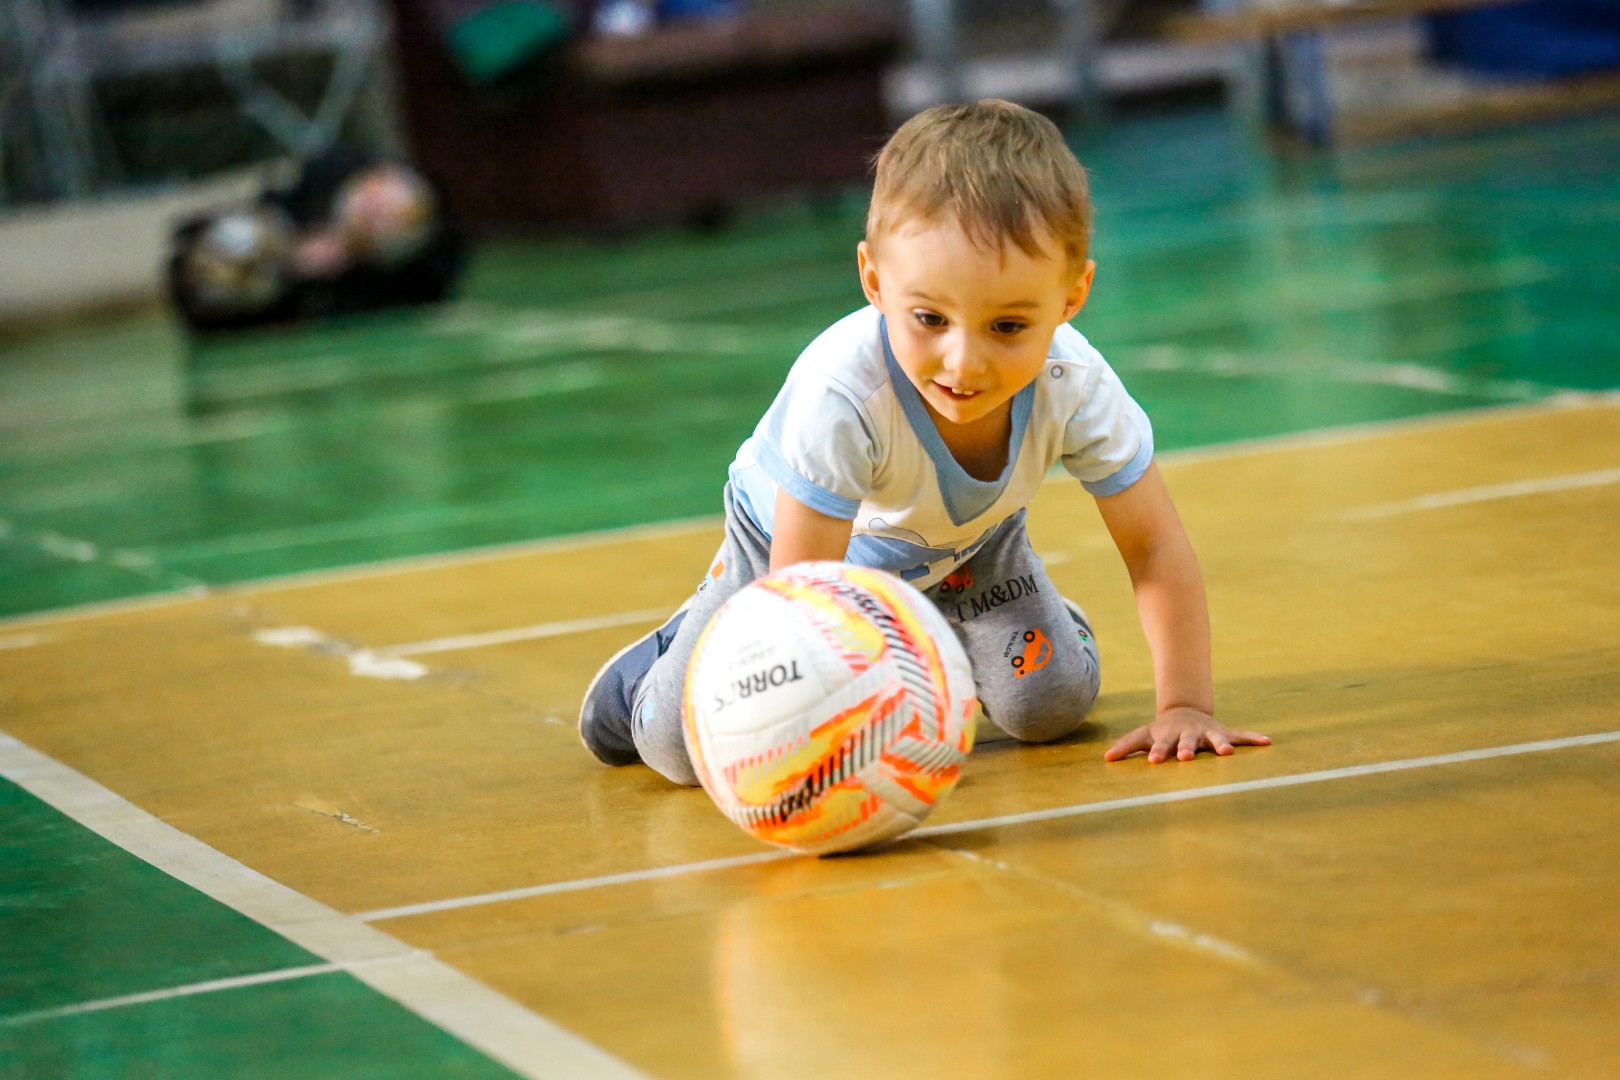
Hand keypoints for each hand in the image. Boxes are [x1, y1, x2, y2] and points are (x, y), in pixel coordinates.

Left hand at [1103, 706, 1270, 763]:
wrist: (1183, 711)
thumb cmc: (1160, 730)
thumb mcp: (1142, 735)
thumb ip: (1125, 746)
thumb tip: (1106, 759)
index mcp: (1169, 737)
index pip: (1161, 746)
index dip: (1158, 753)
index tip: (1154, 762)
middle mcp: (1189, 734)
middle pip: (1188, 742)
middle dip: (1187, 749)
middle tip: (1186, 758)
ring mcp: (1207, 733)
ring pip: (1215, 739)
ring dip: (1221, 744)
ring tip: (1227, 753)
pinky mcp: (1223, 733)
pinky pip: (1241, 736)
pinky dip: (1253, 739)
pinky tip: (1267, 742)